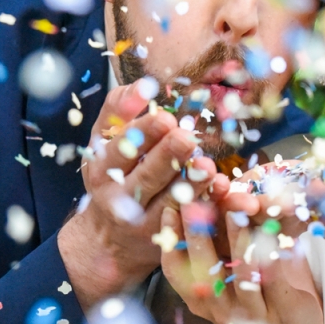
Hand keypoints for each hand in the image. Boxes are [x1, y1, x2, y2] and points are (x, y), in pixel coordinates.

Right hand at [58, 79, 201, 305]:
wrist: (109, 238)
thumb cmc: (113, 174)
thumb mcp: (104, 141)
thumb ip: (120, 109)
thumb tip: (145, 85)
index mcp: (102, 167)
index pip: (121, 148)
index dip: (143, 132)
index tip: (165, 117)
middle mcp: (118, 197)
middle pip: (147, 176)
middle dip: (167, 156)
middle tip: (186, 138)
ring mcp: (142, 222)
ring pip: (170, 201)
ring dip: (191, 184)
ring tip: (207, 167)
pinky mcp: (166, 237)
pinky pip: (190, 219)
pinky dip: (208, 204)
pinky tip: (223, 189)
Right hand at [160, 196, 322, 323]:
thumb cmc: (256, 299)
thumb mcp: (229, 275)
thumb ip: (215, 245)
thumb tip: (202, 202)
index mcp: (201, 300)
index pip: (175, 271)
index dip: (170, 240)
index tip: (170, 209)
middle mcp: (221, 310)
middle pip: (202, 272)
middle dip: (196, 234)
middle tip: (195, 201)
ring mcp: (252, 313)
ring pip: (239, 276)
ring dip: (234, 240)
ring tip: (234, 210)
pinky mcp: (281, 311)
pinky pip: (272, 280)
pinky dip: (267, 255)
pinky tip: (267, 232)